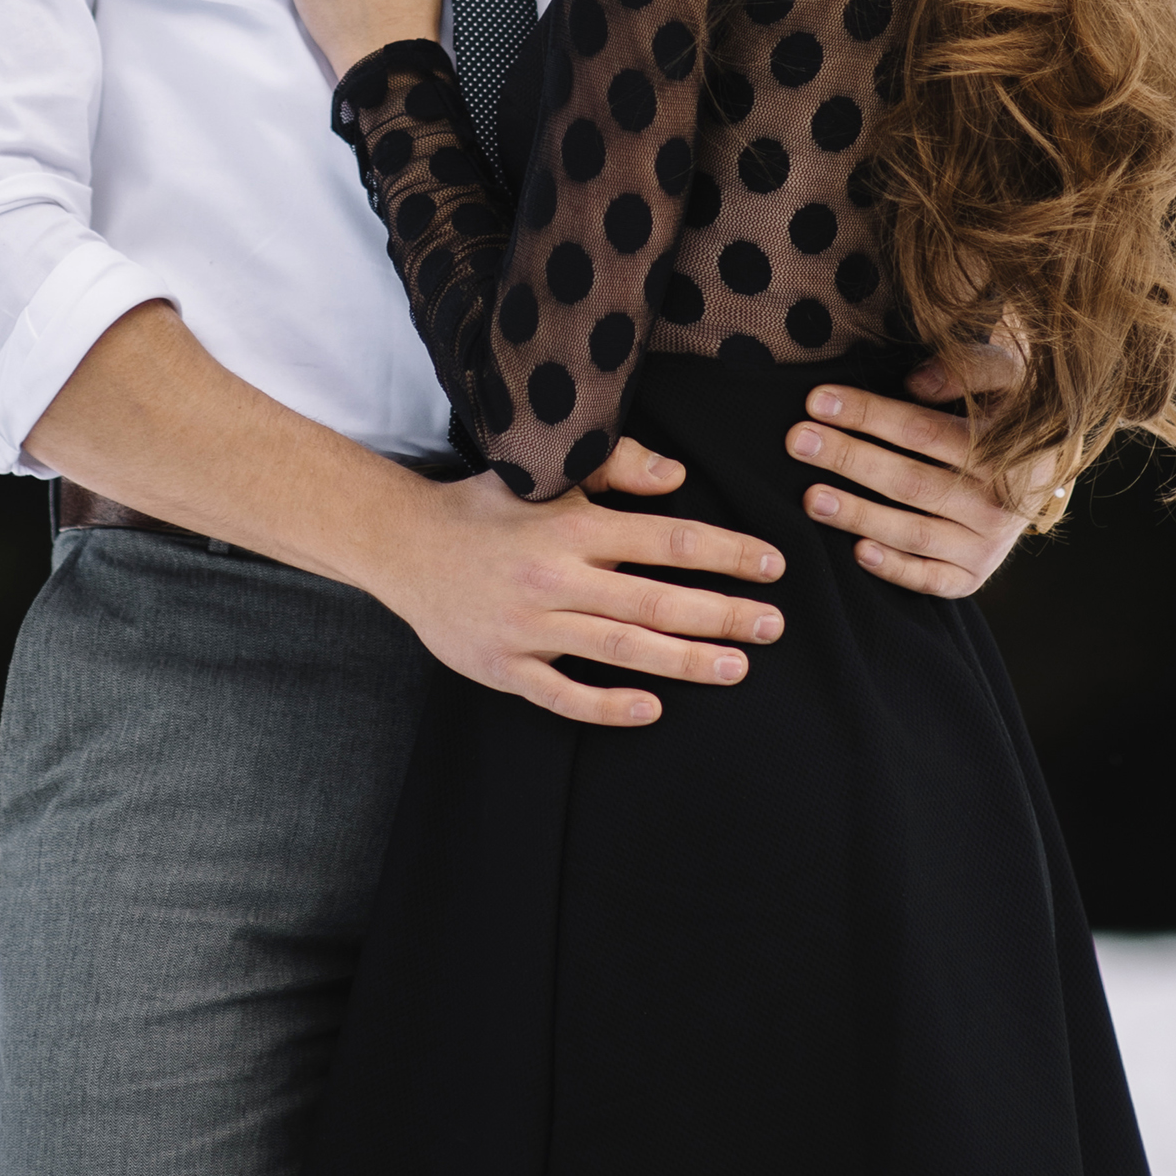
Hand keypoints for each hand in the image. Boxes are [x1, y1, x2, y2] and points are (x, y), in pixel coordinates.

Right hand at [380, 439, 790, 727]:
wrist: (403, 547)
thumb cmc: (485, 507)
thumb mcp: (546, 474)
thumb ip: (615, 467)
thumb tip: (677, 477)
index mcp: (571, 527)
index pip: (668, 539)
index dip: (726, 553)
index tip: (773, 565)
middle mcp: (555, 578)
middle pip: (656, 602)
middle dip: (722, 615)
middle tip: (773, 625)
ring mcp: (529, 628)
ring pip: (621, 650)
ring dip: (685, 661)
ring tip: (736, 667)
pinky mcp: (505, 668)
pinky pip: (564, 695)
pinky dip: (608, 705)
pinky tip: (652, 708)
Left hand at [784, 344, 1040, 595]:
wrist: (1040, 462)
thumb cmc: (1007, 405)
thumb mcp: (1002, 373)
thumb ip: (965, 368)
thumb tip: (915, 383)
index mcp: (1004, 450)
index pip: (924, 431)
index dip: (869, 415)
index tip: (818, 401)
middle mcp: (998, 503)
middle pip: (911, 482)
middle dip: (849, 459)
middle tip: (798, 442)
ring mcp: (988, 545)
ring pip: (914, 532)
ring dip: (859, 515)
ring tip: (811, 498)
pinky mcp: (973, 575)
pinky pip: (932, 580)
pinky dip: (896, 569)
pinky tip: (857, 552)